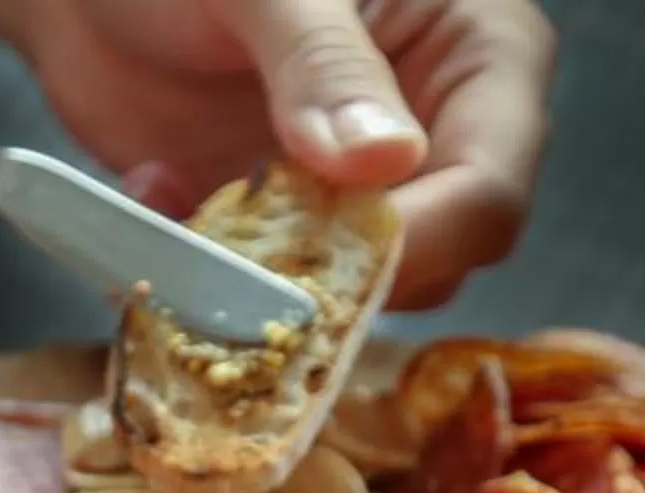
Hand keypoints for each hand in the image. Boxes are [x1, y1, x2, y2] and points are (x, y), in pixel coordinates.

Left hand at [0, 0, 556, 309]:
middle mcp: (434, 131)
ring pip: (358, 287)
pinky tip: (155, 189)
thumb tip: (386, 159)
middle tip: (246, 250)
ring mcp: (362, 186)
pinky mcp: (291, 220)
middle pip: (438, 260)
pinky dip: (207, 265)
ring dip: (266, 276)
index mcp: (476, 54)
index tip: (333, 257)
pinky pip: (272, 287)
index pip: (488, 187)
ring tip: (188, 206)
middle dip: (339, 273)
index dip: (423, 241)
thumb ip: (324, 61)